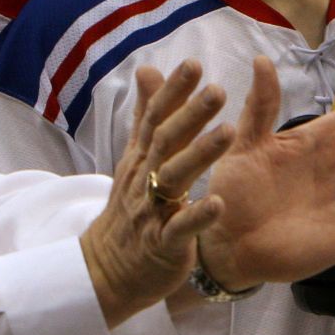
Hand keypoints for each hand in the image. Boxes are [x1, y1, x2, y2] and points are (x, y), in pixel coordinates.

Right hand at [81, 62, 233, 328]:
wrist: (106, 270)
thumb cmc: (131, 208)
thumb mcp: (135, 158)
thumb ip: (145, 114)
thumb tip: (147, 69)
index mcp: (141, 157)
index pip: (155, 117)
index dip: (173, 91)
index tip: (194, 64)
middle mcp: (144, 179)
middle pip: (165, 141)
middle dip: (191, 114)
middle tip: (218, 90)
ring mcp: (151, 211)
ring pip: (173, 178)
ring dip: (200, 155)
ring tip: (229, 132)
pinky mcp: (162, 244)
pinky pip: (179, 229)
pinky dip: (198, 216)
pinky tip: (219, 202)